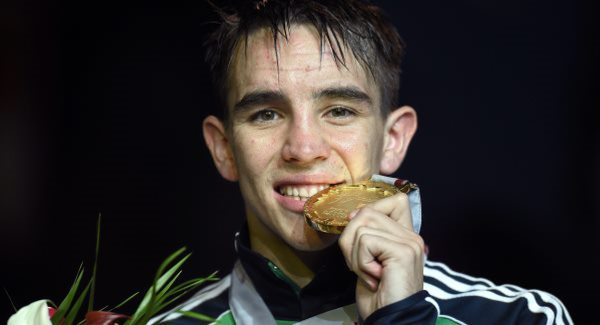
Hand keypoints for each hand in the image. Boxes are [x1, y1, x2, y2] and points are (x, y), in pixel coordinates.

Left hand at [338, 192, 424, 318]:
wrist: (389, 319)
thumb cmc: (378, 295)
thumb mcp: (368, 258)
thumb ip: (366, 234)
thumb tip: (353, 213)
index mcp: (406, 235)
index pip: (393, 199)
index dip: (370, 211)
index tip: (364, 241)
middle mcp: (411, 235)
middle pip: (367, 212)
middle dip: (352, 241)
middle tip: (363, 266)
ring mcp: (409, 242)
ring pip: (362, 225)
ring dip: (355, 254)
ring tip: (369, 273)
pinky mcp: (402, 251)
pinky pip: (365, 241)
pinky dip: (361, 262)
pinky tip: (374, 278)